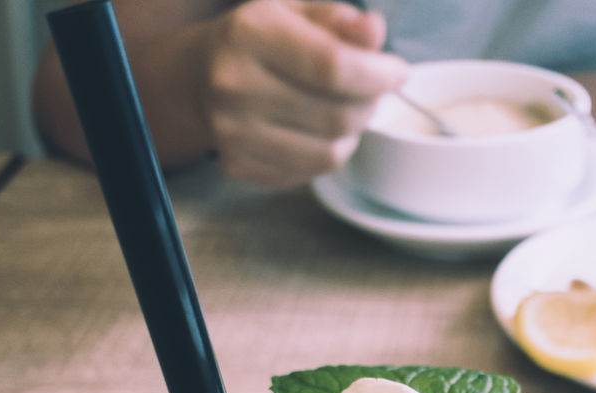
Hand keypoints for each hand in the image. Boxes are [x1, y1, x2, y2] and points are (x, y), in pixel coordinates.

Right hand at [199, 0, 406, 186]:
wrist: (197, 78)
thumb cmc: (259, 39)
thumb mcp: (296, 11)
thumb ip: (338, 20)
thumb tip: (375, 33)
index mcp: (251, 34)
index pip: (333, 67)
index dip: (378, 75)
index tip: (398, 72)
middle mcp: (235, 85)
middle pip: (337, 116)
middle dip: (369, 105)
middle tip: (370, 91)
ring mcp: (233, 133)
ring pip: (329, 153)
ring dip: (351, 133)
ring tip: (344, 109)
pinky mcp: (238, 166)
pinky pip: (309, 173)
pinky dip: (326, 153)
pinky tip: (316, 130)